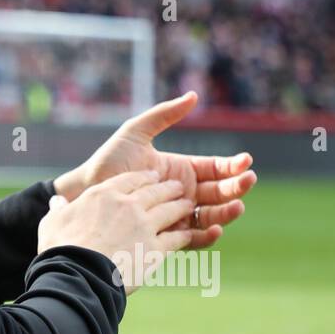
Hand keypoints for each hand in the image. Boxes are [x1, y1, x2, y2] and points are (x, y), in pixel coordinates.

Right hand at [37, 169, 195, 294]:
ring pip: (169, 210)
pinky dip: (184, 235)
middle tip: (176, 186)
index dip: (142, 176)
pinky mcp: (155, 249)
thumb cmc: (60, 248)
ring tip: (187, 204)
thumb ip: (58, 209)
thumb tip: (57, 201)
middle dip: (167, 187)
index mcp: (103, 195)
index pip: (128, 179)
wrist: (79, 273)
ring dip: (180, 206)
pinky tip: (189, 234)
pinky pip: (176, 238)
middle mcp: (127, 205)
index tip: (150, 176)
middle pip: (154, 191)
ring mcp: (144, 226)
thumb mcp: (52, 222)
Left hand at [51, 92, 255, 249]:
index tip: (245, 161)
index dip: (233, 165)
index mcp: (183, 169)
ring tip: (237, 206)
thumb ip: (163, 115)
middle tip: (247, 181)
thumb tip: (193, 96)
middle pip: (220, 192)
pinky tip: (215, 228)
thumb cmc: (110, 161)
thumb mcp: (136, 132)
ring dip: (227, 211)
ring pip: (212, 215)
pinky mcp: (167, 234)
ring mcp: (177, 214)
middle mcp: (184, 193)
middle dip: (237, 187)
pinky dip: (206, 235)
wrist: (87, 190)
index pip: (217, 168)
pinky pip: (192, 238)